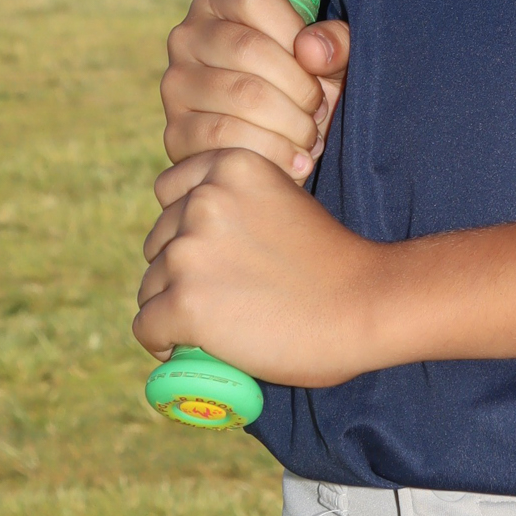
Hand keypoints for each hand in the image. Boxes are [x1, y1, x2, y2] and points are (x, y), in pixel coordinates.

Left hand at [133, 147, 388, 388]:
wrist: (367, 303)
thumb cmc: (336, 264)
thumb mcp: (285, 203)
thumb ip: (241, 207)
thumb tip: (199, 241)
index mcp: (231, 165)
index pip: (169, 191)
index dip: (183, 227)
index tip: (207, 254)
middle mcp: (204, 198)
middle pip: (158, 242)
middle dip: (178, 270)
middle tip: (216, 298)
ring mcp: (190, 250)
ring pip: (150, 286)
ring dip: (171, 307)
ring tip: (211, 327)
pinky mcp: (185, 301)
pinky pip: (147, 327)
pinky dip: (161, 342)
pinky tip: (183, 349)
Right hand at [160, 0, 349, 180]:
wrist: (277, 149)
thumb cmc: (303, 88)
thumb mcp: (330, 59)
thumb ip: (336, 43)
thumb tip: (310, 50)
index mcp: (218, 4)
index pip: (255, 0)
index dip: (295, 32)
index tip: (318, 65)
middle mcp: (187, 37)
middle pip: (248, 48)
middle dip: (299, 86)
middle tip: (319, 110)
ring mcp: (175, 84)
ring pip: (240, 95)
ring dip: (290, 122)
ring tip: (309, 137)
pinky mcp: (176, 132)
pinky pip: (224, 136)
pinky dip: (270, 151)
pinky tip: (294, 160)